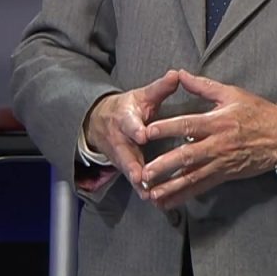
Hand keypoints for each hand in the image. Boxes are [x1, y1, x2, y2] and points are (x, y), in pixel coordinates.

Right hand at [84, 70, 182, 190]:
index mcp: (125, 118)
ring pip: (128, 171)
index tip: (142, 135)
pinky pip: (133, 181)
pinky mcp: (123, 168)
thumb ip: (160, 88)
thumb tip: (176, 74)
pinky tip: (154, 201)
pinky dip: (142, 190)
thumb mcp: (142, 96)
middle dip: (132, 166)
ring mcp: (120, 156)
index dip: (136, 129)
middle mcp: (120, 139)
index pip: (129, 123)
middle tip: (140, 176)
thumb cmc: (128, 108)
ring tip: (149, 194)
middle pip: (125, 153)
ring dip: (137, 183)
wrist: (99, 122)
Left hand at [139, 70, 276, 209]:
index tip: (147, 132)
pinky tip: (169, 201)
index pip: (188, 125)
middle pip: (187, 156)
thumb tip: (181, 74)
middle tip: (144, 172)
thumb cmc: (258, 113)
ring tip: (152, 194)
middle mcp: (217, 144)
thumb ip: (204, 86)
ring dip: (171, 187)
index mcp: (217, 122)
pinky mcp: (224, 175)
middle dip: (164, 165)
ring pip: (193, 177)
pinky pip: (201, 187)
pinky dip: (184, 195)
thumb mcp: (232, 94)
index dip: (167, 128)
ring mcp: (221, 163)